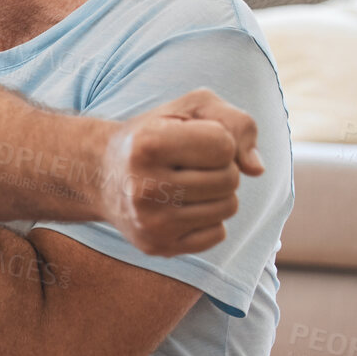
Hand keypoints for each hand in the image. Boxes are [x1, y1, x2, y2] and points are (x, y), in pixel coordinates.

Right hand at [99, 88, 263, 255]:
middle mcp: (143, 187)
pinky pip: (217, 235)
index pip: (224, 145)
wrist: (100, 174)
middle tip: (189, 164)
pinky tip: (181, 208)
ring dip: (217, 193)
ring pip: (228, 208)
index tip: (190, 139)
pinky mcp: (157, 246)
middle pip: (229, 179)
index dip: (217, 138)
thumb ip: (236, 122)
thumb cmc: (154, 134)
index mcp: (147, 145)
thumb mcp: (190, 109)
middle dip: (221, 168)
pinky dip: (208, 219)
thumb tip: (256, 169)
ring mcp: (149, 222)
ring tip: (186, 184)